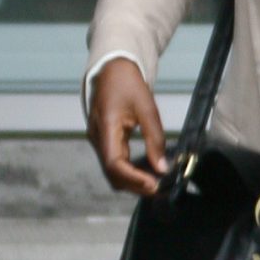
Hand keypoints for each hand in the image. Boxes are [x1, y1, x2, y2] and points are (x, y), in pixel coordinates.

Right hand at [88, 59, 167, 196]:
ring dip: (133, 182)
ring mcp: (99, 141)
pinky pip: (115, 163)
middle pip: (113, 174)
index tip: (154, 185)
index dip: (134, 179)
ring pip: (113, 172)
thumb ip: (154, 139)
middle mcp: (97, 138)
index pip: (115, 164)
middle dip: (135, 185)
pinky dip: (130, 173)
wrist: (112, 68)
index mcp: (104, 128)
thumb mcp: (146, 108)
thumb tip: (162, 168)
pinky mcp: (104, 141)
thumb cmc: (128, 83)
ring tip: (158, 185)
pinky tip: (148, 175)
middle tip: (161, 190)